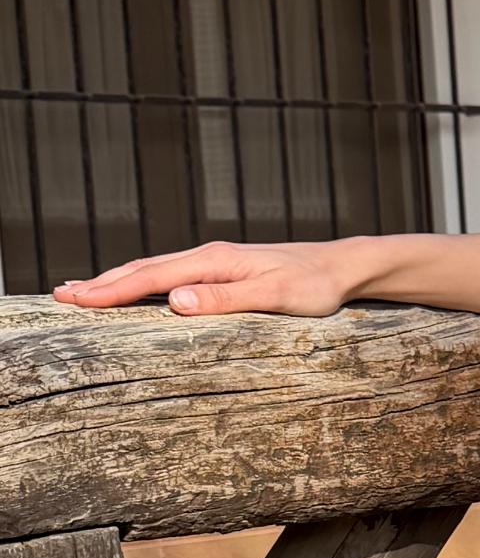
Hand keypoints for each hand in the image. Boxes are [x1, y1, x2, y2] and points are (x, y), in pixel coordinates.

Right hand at [50, 238, 365, 317]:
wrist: (341, 267)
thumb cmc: (314, 286)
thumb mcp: (275, 297)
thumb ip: (226, 299)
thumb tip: (174, 301)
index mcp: (214, 261)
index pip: (152, 277)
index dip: (111, 290)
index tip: (76, 300)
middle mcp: (209, 257)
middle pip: (144, 269)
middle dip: (101, 283)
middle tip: (61, 296)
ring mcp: (214, 262)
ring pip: (154, 271)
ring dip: (116, 281)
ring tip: (82, 292)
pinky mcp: (222, 271)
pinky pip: (171, 276)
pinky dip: (142, 282)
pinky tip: (133, 291)